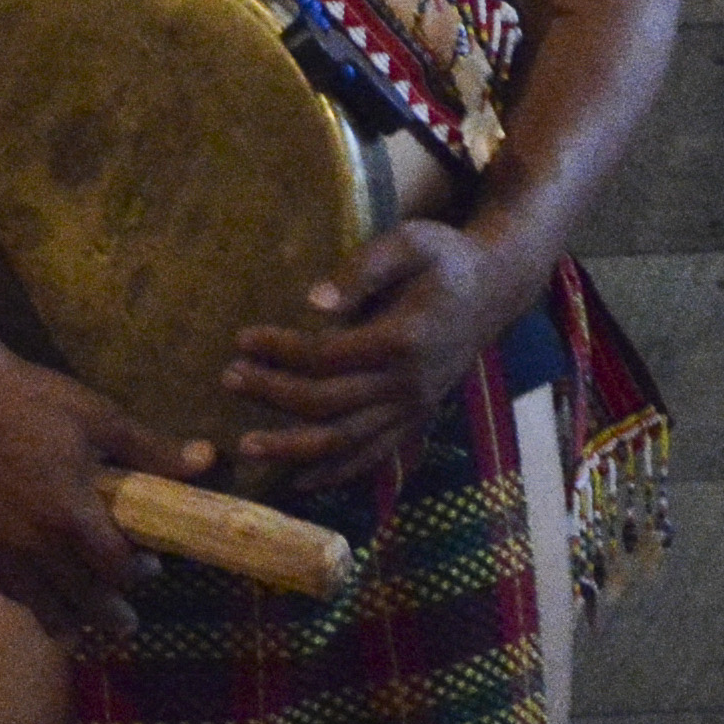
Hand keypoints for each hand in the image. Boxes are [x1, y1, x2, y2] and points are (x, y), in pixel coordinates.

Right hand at [0, 337, 179, 640]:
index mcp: (71, 514)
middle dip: (110, 614)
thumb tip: (207, 460)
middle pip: (82, 600)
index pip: (116, 568)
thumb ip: (151, 450)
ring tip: (81, 630)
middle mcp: (35, 543)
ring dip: (67, 619)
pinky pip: (6, 588)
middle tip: (126, 624)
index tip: (149, 567)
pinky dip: (28, 599)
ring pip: (40, 605)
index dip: (139, 574)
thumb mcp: (99, 418)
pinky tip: (37, 598)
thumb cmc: (33, 400)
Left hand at [223, 218, 523, 503]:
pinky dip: (335, 473)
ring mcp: (414, 408)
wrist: (496, 289)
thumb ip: (363, 269)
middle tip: (228, 379)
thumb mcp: (410, 242)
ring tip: (247, 447)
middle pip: (330, 404)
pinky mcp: (416, 419)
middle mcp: (409, 384)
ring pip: (348, 442)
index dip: (281, 352)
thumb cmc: (446, 258)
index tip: (242, 340)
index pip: (328, 357)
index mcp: (405, 339)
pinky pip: (373, 456)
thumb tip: (313, 302)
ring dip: (294, 449)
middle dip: (274, 395)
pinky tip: (299, 480)